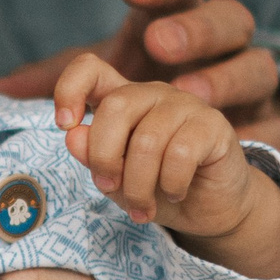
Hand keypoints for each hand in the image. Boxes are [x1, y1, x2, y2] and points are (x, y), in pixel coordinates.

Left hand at [0, 0, 279, 212]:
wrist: (193, 168)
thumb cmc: (141, 117)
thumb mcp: (101, 96)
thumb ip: (60, 88)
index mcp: (175, 26)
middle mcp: (219, 49)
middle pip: (228, 16)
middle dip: (196, 26)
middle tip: (160, 45)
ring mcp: (248, 89)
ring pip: (258, 66)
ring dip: (225, 77)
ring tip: (189, 96)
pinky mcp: (268, 130)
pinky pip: (276, 126)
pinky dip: (260, 130)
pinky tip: (237, 140)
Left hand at [52, 51, 279, 276]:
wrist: (209, 209)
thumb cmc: (156, 189)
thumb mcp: (115, 180)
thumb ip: (93, 157)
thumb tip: (73, 135)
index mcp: (122, 100)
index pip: (89, 69)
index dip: (69, 89)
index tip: (65, 125)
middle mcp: (152, 93)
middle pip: (116, 107)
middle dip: (105, 157)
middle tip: (109, 189)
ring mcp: (185, 105)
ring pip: (147, 140)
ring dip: (138, 186)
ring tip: (142, 209)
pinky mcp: (213, 124)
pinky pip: (180, 153)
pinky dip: (170, 184)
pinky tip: (175, 193)